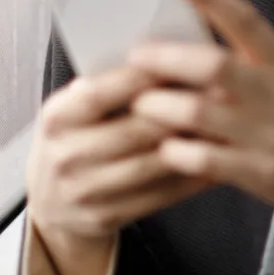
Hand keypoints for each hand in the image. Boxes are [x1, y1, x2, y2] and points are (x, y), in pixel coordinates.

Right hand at [26, 65, 210, 247]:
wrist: (50, 199)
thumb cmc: (70, 137)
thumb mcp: (71, 106)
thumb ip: (104, 86)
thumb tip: (157, 57)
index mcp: (56, 118)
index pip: (100, 94)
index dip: (140, 78)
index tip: (177, 62)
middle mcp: (66, 156)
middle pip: (133, 130)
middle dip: (179, 109)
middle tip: (216, 91)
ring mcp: (85, 191)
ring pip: (151, 164)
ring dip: (192, 143)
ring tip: (223, 122)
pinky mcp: (106, 216)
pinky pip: (159, 195)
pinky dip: (191, 177)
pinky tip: (214, 159)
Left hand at [128, 0, 273, 238]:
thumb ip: (253, 59)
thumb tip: (193, 39)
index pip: (244, 17)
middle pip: (212, 65)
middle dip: (165, 57)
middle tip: (135, 55)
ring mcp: (270, 135)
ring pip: (198, 112)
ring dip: (159, 106)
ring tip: (140, 103)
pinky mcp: (264, 175)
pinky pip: (206, 161)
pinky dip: (177, 151)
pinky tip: (166, 147)